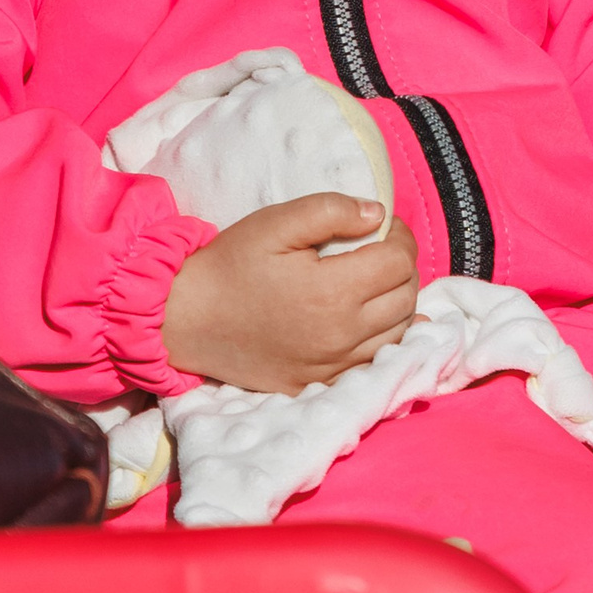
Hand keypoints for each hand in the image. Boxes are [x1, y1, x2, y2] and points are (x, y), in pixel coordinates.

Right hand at [162, 193, 422, 392]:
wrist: (186, 320)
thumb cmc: (231, 266)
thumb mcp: (276, 222)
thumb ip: (331, 211)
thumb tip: (378, 214)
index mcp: (333, 293)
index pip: (399, 262)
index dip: (400, 236)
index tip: (383, 225)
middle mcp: (340, 335)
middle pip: (406, 298)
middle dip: (403, 268)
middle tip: (382, 249)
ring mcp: (331, 365)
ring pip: (398, 333)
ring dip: (399, 303)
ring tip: (377, 281)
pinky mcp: (318, 382)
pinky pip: (372, 363)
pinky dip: (385, 339)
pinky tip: (381, 323)